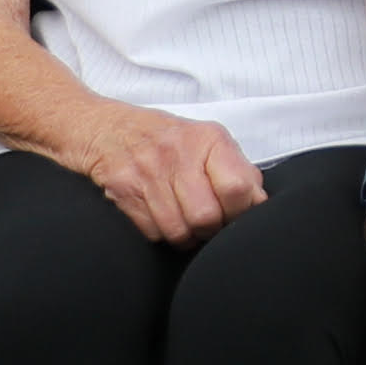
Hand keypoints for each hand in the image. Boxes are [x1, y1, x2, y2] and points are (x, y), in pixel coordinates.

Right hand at [82, 107, 265, 245]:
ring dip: (186, 236)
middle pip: (206, 217)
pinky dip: (160, 233)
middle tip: (208, 223)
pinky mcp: (123, 190)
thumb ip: (238, 170)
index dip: (239, 211)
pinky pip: (152, 233)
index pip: (237, 188)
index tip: (234, 213)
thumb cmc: (166, 138)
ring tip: (186, 222)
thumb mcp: (208, 140)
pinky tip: (162, 217)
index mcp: (208, 139)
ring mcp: (147, 172)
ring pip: (178, 231)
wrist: (106, 128)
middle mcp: (177, 153)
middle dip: (210, 229)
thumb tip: (259, 204)